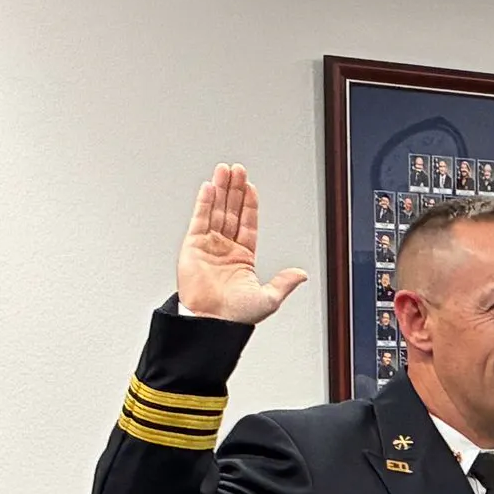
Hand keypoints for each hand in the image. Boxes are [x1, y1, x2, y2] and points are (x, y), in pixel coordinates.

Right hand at [177, 163, 307, 323]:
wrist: (211, 323)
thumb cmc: (235, 317)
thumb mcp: (268, 298)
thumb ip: (284, 282)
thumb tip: (301, 274)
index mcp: (243, 258)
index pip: (248, 224)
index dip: (250, 205)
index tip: (251, 188)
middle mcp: (225, 249)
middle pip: (231, 212)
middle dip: (235, 190)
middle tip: (238, 170)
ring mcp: (208, 246)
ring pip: (216, 211)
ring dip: (221, 190)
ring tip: (225, 171)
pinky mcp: (192, 246)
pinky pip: (200, 219)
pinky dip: (205, 203)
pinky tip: (210, 187)